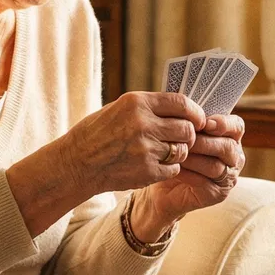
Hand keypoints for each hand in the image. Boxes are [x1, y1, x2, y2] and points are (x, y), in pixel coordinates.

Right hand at [62, 91, 205, 196]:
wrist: (76, 162)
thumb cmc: (97, 133)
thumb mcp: (120, 108)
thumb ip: (149, 107)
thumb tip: (182, 108)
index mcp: (137, 103)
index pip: (181, 102)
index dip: (195, 112)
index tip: (198, 119)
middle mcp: (143, 124)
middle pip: (186, 128)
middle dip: (188, 134)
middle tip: (181, 138)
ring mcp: (145, 149)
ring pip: (182, 150)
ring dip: (179, 151)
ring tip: (165, 151)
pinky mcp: (146, 171)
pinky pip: (173, 169)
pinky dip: (169, 168)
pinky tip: (156, 164)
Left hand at [135, 115, 246, 234]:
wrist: (162, 186)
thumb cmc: (174, 154)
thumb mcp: (182, 133)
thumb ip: (190, 121)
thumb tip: (187, 107)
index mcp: (230, 137)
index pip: (237, 126)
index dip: (224, 124)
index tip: (206, 123)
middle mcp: (234, 157)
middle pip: (227, 147)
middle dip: (204, 143)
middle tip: (185, 141)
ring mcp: (228, 177)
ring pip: (216, 166)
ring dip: (194, 159)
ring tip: (176, 155)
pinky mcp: (218, 194)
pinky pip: (206, 183)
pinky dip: (189, 175)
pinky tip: (176, 170)